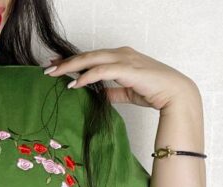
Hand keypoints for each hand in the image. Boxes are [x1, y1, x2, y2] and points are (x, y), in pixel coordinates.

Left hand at [44, 46, 200, 111]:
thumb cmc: (154, 91)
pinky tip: (75, 84)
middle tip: (47, 68)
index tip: (56, 66)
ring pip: (91, 59)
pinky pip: (101, 70)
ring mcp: (124, 59)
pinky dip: (86, 77)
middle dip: (66, 62)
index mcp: (121, 57)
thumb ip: (112, 91)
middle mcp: (121, 54)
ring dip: (71, 67)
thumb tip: (99, 96)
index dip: (73, 61)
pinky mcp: (127, 69)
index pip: (92, 57)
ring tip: (54, 75)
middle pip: (87, 55)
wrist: (175, 93)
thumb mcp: (127, 91)